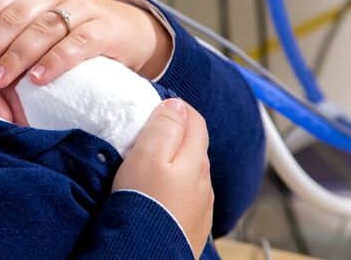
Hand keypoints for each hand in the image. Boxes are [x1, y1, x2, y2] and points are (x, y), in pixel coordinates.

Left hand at [0, 0, 171, 87]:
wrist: (127, 29)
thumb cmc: (71, 26)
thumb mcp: (34, 15)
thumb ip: (0, 10)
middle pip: (13, 18)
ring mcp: (78, 10)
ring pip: (41, 30)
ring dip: (15, 56)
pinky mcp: (102, 29)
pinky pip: (77, 44)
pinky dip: (56, 61)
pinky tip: (38, 79)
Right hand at [112, 99, 213, 258]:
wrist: (148, 253)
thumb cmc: (145, 204)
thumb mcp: (148, 154)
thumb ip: (164, 126)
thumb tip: (176, 104)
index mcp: (196, 159)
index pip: (195, 120)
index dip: (176, 107)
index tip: (155, 106)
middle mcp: (204, 181)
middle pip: (194, 145)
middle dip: (175, 133)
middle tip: (147, 133)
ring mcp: (201, 205)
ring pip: (191, 172)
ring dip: (175, 162)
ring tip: (149, 165)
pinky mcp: (192, 223)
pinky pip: (186, 195)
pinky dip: (174, 186)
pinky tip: (157, 193)